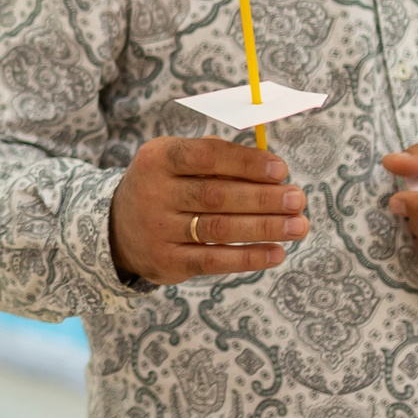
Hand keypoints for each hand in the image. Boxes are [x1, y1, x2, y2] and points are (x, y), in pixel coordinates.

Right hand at [109, 135, 308, 284]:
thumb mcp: (179, 162)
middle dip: (263, 199)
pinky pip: (212, 260)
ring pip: (218, 229)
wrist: (119, 228)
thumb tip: (272, 168)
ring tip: (298, 227)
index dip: (246, 163)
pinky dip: (248, 258)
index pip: (206, 157)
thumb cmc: (167, 187)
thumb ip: (218, 158)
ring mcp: (157, 229)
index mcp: (158, 158)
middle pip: (216, 195)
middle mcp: (152, 192)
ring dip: (264, 228)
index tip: (281, 170)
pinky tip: (276, 253)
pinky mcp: (165, 261)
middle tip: (298, 200)